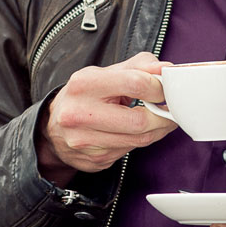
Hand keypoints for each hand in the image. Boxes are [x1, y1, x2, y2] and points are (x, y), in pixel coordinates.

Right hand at [37, 52, 178, 180]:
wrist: (54, 127)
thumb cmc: (85, 95)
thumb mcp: (105, 73)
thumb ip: (138, 67)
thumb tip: (165, 70)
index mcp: (84, 84)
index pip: (135, 84)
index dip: (159, 88)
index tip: (165, 89)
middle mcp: (79, 114)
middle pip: (139, 120)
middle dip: (163, 116)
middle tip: (170, 110)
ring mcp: (85, 141)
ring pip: (138, 139)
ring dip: (157, 130)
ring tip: (160, 119)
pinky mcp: (94, 159)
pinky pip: (130, 151)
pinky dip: (142, 140)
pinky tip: (140, 131)